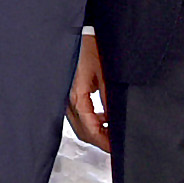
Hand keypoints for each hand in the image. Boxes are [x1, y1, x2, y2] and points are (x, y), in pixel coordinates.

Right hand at [65, 32, 111, 151]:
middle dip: (101, 141)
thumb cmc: (89, 48)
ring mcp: (67, 98)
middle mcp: (68, 100)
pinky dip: (92, 121)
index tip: (116, 149)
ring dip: (97, 132)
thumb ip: (110, 100)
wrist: (80, 34)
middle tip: (116, 146)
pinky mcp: (70, 94)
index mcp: (77, 97)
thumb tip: (116, 120)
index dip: (104, 142)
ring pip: (81, 126)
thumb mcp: (106, 75)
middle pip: (83, 132)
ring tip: (114, 132)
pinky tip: (105, 119)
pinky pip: (79, 115)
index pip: (91, 129)